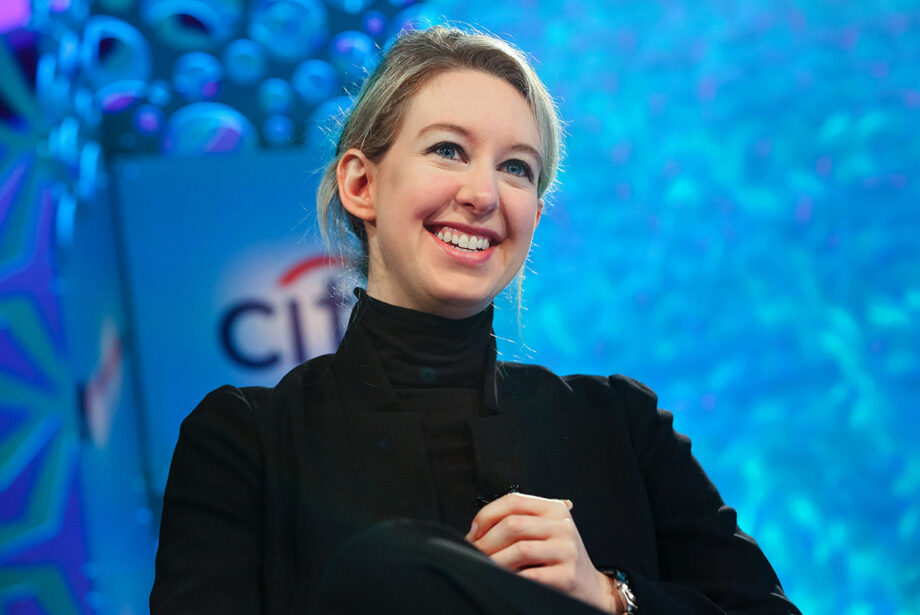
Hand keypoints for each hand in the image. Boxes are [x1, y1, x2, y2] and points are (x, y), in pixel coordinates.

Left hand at [465, 492, 620, 612]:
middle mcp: (563, 525)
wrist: (589, 586)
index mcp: (554, 508)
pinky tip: (505, 578)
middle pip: (513, 525)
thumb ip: (517, 522)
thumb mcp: (544, 531)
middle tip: (475, 553)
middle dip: (486, 542)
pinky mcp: (567, 575)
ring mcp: (566, 549)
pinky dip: (511, 577)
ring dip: (495, 561)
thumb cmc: (559, 557)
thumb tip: (475, 532)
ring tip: (487, 567)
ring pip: (519, 550)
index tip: (474, 532)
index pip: (513, 501)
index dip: (487, 515)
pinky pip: (531, 575)